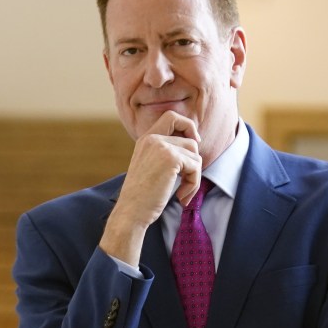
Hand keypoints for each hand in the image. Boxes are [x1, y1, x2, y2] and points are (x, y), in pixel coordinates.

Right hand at [99, 111, 201, 266]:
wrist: (131, 211)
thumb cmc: (141, 196)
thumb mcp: (150, 167)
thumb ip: (165, 153)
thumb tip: (193, 145)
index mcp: (146, 139)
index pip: (172, 116)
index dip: (188, 126)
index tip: (194, 142)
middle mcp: (153, 138)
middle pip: (190, 139)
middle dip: (194, 162)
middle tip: (188, 180)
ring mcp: (162, 146)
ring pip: (196, 155)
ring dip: (194, 177)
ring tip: (183, 193)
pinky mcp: (171, 159)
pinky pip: (196, 167)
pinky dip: (194, 184)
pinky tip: (181, 197)